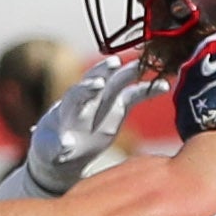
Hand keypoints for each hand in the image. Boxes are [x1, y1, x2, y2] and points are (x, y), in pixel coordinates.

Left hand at [21, 51, 154, 193]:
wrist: (63, 152)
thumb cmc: (52, 149)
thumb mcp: (51, 150)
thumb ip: (58, 146)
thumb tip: (64, 144)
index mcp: (67, 109)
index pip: (76, 94)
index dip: (87, 88)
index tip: (98, 84)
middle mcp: (85, 100)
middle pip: (96, 79)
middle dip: (105, 70)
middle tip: (116, 63)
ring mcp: (102, 102)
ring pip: (116, 82)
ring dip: (129, 73)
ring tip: (148, 66)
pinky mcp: (117, 109)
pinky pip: (133, 96)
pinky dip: (147, 90)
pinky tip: (164, 86)